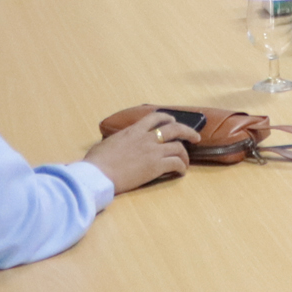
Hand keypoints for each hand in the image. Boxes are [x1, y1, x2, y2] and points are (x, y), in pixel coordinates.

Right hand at [82, 111, 197, 192]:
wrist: (98, 174)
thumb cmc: (96, 161)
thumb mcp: (107, 143)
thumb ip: (117, 140)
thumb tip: (115, 143)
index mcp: (133, 130)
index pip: (156, 117)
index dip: (168, 118)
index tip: (173, 122)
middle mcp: (146, 137)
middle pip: (175, 129)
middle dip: (188, 132)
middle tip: (196, 137)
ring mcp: (152, 151)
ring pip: (179, 148)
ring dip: (185, 155)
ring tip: (185, 162)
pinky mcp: (155, 166)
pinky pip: (176, 164)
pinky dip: (181, 168)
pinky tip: (180, 173)